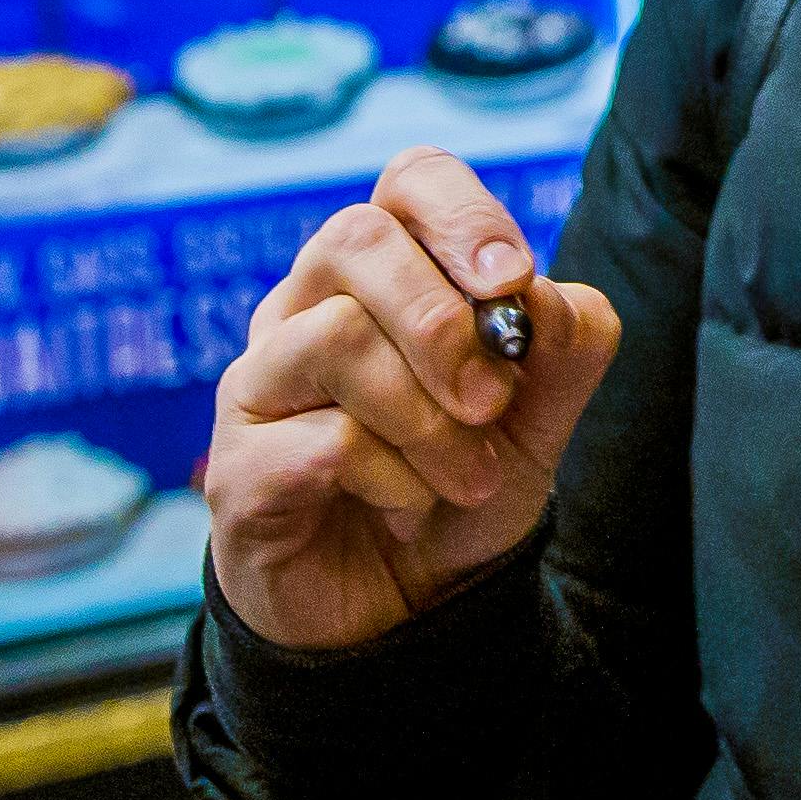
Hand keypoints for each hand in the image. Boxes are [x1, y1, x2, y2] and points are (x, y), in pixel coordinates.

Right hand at [205, 151, 622, 653]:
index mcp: (386, 277)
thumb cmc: (459, 492)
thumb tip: (545, 295)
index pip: (410, 181)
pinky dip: (395, 481)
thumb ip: (562, 350)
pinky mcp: (238, 467)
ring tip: (463, 479)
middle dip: (443, 323)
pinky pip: (323, 441)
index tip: (511, 280)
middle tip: (492, 404)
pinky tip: (404, 507)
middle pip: (355, 237)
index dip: (463, 213)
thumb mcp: (538, 420)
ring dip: (428, 421)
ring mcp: (261, 384)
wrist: (407, 617)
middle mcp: (308, 309)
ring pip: (336, 336)